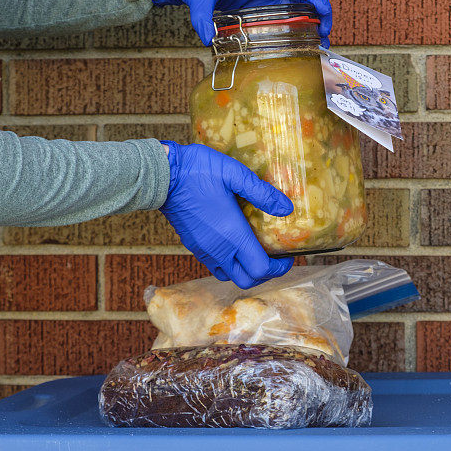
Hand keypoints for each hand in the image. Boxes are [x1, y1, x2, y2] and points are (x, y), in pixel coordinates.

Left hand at [141, 0, 331, 46]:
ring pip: (292, 5)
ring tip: (317, 43)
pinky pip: (277, 13)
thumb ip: (203, 17)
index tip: (325, 15)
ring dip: (306, 22)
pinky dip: (290, 26)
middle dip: (317, 13)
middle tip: (327, 36)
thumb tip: (207, 39)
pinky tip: (296, 42)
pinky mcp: (253, 2)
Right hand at [159, 141, 294, 288]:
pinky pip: (215, 266)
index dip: (279, 268)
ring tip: (257, 252)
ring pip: (229, 275)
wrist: (162, 174)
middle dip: (265, 274)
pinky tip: (235, 244)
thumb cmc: (199, 170)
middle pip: (246, 280)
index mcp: (232, 235)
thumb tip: (287, 208)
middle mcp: (218, 249)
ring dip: (246, 270)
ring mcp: (203, 250)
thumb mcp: (235, 174)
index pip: (260, 269)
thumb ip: (262, 193)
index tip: (288, 256)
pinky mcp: (193, 245)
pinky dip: (230, 264)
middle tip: (275, 258)